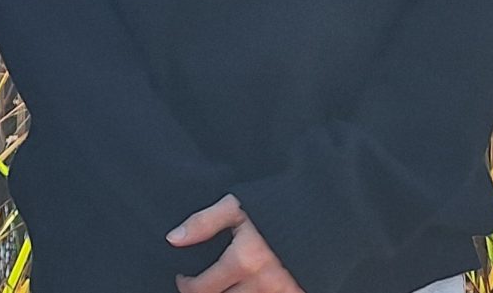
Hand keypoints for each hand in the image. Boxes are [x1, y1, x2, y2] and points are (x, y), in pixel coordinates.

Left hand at [169, 195, 304, 292]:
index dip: (186, 285)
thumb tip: (173, 239)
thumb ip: (203, 222)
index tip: (184, 278)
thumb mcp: (236, 207)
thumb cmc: (275, 208)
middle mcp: (262, 283)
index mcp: (244, 260)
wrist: (320, 214)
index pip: (202, 289)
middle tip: (201, 283)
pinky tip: (244, 286)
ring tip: (222, 284)